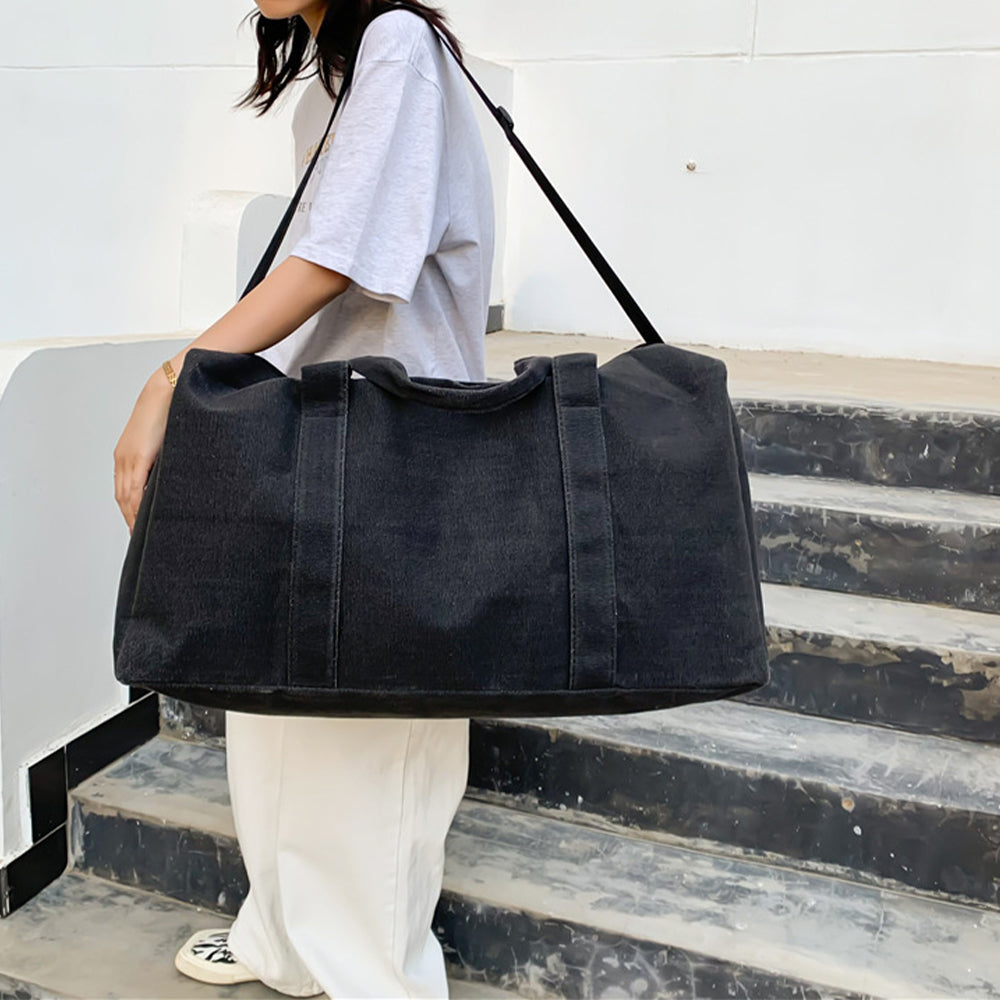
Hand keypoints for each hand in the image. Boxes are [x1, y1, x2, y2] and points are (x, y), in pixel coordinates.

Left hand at [114, 370, 173, 533]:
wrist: (170, 388)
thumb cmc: (173, 410)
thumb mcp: (168, 440)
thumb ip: (167, 459)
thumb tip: (176, 475)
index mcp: (128, 455)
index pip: (125, 491)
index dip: (129, 511)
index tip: (138, 527)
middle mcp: (123, 458)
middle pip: (122, 499)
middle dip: (129, 519)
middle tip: (140, 539)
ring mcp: (128, 458)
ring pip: (126, 498)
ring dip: (132, 518)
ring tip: (143, 536)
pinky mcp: (138, 457)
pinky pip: (134, 490)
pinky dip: (136, 508)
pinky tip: (142, 519)